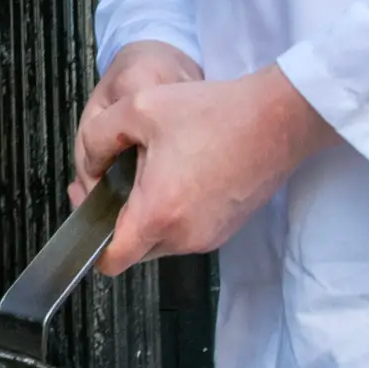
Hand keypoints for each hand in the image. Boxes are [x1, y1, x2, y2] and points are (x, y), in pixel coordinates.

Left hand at [72, 63, 337, 272]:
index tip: (91, 210)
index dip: (92, 241)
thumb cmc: (216, 112)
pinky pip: (186, 231)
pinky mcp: (226, 229)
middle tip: (116, 178)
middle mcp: (185, 235)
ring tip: (153, 170)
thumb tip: (90, 164)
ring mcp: (209, 236)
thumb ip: (97, 137)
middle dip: (119, 221)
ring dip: (150, 215)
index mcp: (158, 212)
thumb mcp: (139, 108)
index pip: (111, 259)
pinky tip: (179, 174)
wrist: (278, 118)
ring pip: (161, 241)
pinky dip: (175, 212)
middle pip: (134, 249)